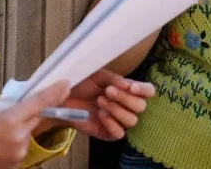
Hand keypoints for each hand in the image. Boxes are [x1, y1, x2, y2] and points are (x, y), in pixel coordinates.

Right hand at [0, 81, 69, 168]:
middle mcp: (18, 138)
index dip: (55, 92)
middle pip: (39, 117)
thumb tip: (22, 100)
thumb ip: (7, 104)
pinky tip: (1, 141)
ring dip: (23, 127)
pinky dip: (16, 141)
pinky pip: (22, 147)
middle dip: (40, 108)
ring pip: (29, 133)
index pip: (40, 102)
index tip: (66, 84)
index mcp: (10, 120)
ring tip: (2, 129)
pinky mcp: (16, 164)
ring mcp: (18, 153)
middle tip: (42, 98)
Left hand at [35, 69, 155, 140]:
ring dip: (116, 109)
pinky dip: (111, 123)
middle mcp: (126, 106)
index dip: (144, 90)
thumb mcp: (100, 75)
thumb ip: (116, 79)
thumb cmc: (82, 83)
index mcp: (127, 90)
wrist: (62, 96)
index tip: (131, 87)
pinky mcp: (107, 132)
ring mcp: (118, 120)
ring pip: (132, 120)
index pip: (148, 92)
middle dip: (124, 98)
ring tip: (100, 101)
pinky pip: (119, 134)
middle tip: (107, 91)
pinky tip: (100, 114)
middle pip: (141, 107)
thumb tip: (129, 85)